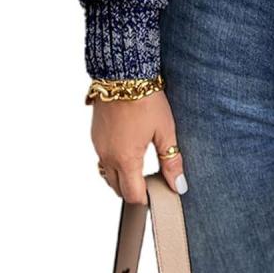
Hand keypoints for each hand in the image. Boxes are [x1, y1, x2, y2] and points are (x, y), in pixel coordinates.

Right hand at [91, 89, 186, 203]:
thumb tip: (178, 185)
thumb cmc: (146, 100)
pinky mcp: (95, 135)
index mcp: (125, 160)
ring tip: (140, 165)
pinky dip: (113, 161)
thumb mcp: (165, 130)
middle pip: (117, 188)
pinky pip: (102, 158)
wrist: (123, 74)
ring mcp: (98, 146)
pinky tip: (128, 148)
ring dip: (121, 176)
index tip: (158, 192)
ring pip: (107, 174)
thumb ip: (171, 161)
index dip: (146, 198)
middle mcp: (107, 156)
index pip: (132, 195)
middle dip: (133, 189)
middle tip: (151, 180)